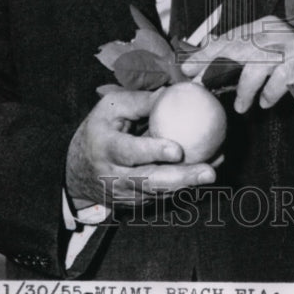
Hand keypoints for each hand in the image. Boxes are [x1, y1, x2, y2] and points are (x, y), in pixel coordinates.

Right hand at [66, 89, 216, 207]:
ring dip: (190, 183)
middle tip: (209, 171)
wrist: (78, 173)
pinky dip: (187, 184)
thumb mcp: (111, 108)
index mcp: (106, 147)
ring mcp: (128, 193)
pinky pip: (165, 194)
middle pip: (150, 181)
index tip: (177, 149)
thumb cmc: (100, 130)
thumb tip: (173, 92)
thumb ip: (140, 102)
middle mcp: (116, 175)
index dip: (153, 151)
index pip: (129, 152)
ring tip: (214, 170)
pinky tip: (208, 168)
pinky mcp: (139, 201)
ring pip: (161, 192)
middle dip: (182, 178)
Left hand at [184, 15, 293, 112]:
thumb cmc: (291, 67)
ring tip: (240, 106)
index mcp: (264, 25)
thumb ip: (236, 52)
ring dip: (245, 88)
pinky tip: (265, 103)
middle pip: (239, 47)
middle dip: (215, 68)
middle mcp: (277, 31)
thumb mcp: (262, 56)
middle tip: (201, 87)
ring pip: (258, 63)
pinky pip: (280, 78)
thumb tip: (202, 50)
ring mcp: (293, 45)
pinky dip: (270, 93)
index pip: (230, 37)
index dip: (207, 53)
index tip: (187, 69)